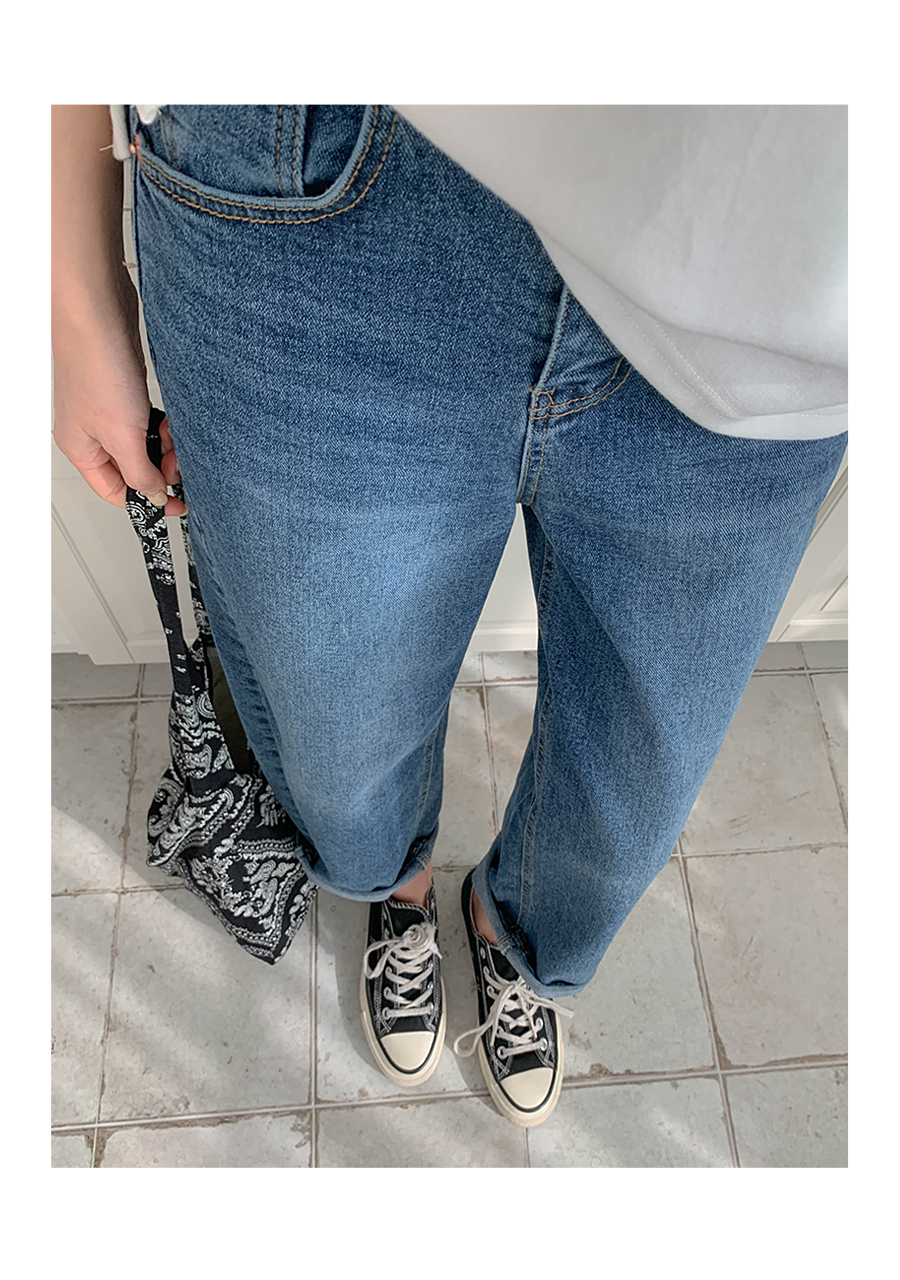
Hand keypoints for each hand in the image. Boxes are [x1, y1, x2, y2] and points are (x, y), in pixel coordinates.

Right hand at [52, 322, 186, 515]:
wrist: (99, 314)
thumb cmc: (97, 367)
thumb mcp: (123, 436)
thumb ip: (140, 472)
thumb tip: (153, 495)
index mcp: (80, 450)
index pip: (116, 492)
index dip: (147, 500)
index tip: (177, 502)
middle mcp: (90, 433)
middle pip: (133, 467)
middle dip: (160, 467)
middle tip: (178, 462)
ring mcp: (107, 411)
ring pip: (144, 443)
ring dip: (165, 444)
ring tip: (174, 433)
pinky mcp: (124, 391)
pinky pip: (148, 420)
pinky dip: (163, 423)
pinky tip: (170, 417)